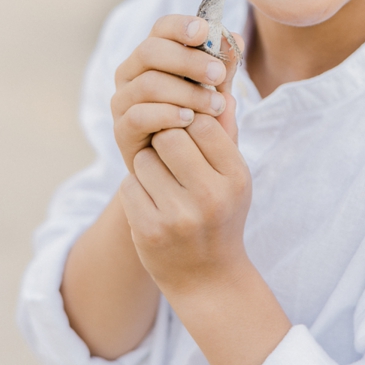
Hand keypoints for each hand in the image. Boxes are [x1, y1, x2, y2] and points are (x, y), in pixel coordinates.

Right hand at [109, 14, 240, 168]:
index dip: (180, 26)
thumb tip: (233, 37)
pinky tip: (189, 121)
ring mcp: (122, 101)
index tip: (204, 32)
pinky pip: (138, 115)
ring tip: (215, 106)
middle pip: (150, 51)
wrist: (184, 175)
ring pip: (147, 83)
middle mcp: (131, 73)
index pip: (160, 28)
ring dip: (186, 92)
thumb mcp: (217, 95)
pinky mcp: (121, 130)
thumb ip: (224, 69)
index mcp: (153, 56)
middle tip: (218, 76)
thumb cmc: (200, 128)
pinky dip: (166, 115)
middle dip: (188, 61)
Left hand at [119, 113, 251, 296]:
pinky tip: (152, 205)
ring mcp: (179, 216)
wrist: (208, 279)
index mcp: (236, 178)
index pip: (201, 123)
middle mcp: (211, 197)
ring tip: (163, 184)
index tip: (186, 131)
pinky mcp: (150, 231)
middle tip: (169, 155)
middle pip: (169, 135)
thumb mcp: (233, 177)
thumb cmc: (220, 215)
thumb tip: (219, 84)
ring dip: (147, 164)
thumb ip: (225, 132)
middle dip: (163, 139)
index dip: (187, 122)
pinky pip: (128, 186)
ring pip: (144, 158)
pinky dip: (136, 190)